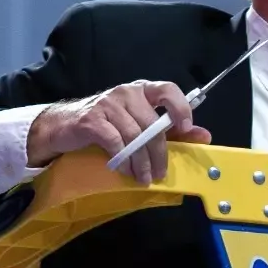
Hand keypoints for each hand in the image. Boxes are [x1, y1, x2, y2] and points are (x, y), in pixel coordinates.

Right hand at [27, 80, 212, 184]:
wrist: (63, 126)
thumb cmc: (107, 125)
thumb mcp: (140, 124)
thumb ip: (172, 129)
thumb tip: (204, 135)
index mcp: (142, 90)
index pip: (167, 89)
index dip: (180, 108)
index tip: (185, 128)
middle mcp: (127, 92)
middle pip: (151, 123)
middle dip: (159, 153)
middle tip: (159, 173)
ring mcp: (108, 104)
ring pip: (134, 136)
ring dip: (141, 162)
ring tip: (142, 177)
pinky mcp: (92, 119)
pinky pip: (115, 141)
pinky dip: (123, 159)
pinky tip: (125, 170)